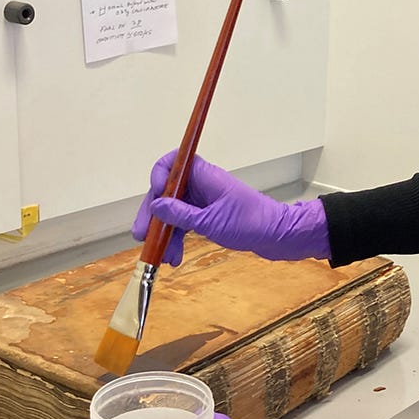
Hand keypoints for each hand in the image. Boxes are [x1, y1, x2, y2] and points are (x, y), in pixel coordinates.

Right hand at [131, 151, 330, 265]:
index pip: (172, 162)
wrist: (277, 236)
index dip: (159, 176)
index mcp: (204, 175)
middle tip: (140, 236)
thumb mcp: (211, 222)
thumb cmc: (250, 223)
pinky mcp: (208, 214)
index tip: (155, 198)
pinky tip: (174, 256)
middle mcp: (202, 183)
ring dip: (164, 232)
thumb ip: (181, 214)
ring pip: (173, 210)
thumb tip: (156, 206)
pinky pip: (184, 221)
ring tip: (161, 257)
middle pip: (167, 192)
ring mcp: (204, 199)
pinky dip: (177, 237)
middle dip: (152, 214)